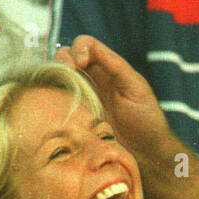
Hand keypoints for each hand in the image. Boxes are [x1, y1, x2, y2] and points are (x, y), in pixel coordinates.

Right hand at [54, 36, 172, 166]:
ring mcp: (81, 96)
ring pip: (58, 76)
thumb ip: (115, 66)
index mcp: (108, 68)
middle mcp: (92, 79)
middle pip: (66, 57)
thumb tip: (88, 50)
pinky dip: (51, 96)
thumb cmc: (147, 119)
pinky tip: (55, 104)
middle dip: (63, 60)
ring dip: (55, 76)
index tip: (80, 63)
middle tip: (67, 74)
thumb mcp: (135, 87)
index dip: (78, 48)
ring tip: (59, 89)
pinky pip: (56, 100)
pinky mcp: (74, 116)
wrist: (146, 153)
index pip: (85, 44)